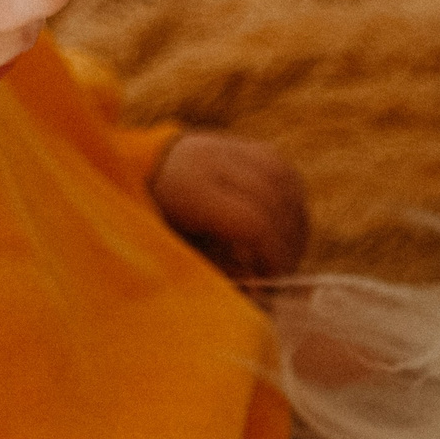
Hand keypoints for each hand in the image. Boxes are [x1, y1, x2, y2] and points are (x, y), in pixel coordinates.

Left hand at [151, 131, 310, 282]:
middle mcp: (215, 162)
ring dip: (296, 222)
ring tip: (289, 252)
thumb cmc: (157, 221)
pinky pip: (285, 172)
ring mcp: (232, 149)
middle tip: (283, 272)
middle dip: (287, 244)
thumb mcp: (177, 248)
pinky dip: (294, 201)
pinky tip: (288, 226)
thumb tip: (258, 291)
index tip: (273, 280)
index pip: (254, 223)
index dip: (273, 256)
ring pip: (286, 183)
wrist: (143, 168)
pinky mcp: (247, 146)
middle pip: (275, 203)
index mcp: (192, 191)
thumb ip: (218, 267)